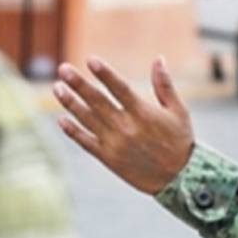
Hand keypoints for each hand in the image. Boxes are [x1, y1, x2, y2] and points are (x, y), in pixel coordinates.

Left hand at [55, 56, 193, 194]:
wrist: (179, 179)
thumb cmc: (180, 142)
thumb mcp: (178, 111)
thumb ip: (165, 85)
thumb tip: (159, 58)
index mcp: (144, 114)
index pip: (119, 89)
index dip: (105, 74)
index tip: (90, 60)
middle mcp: (127, 128)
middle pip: (97, 102)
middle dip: (79, 84)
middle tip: (63, 69)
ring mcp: (115, 144)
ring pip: (87, 120)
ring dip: (70, 103)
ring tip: (57, 88)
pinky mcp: (108, 158)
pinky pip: (86, 142)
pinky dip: (73, 131)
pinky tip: (61, 119)